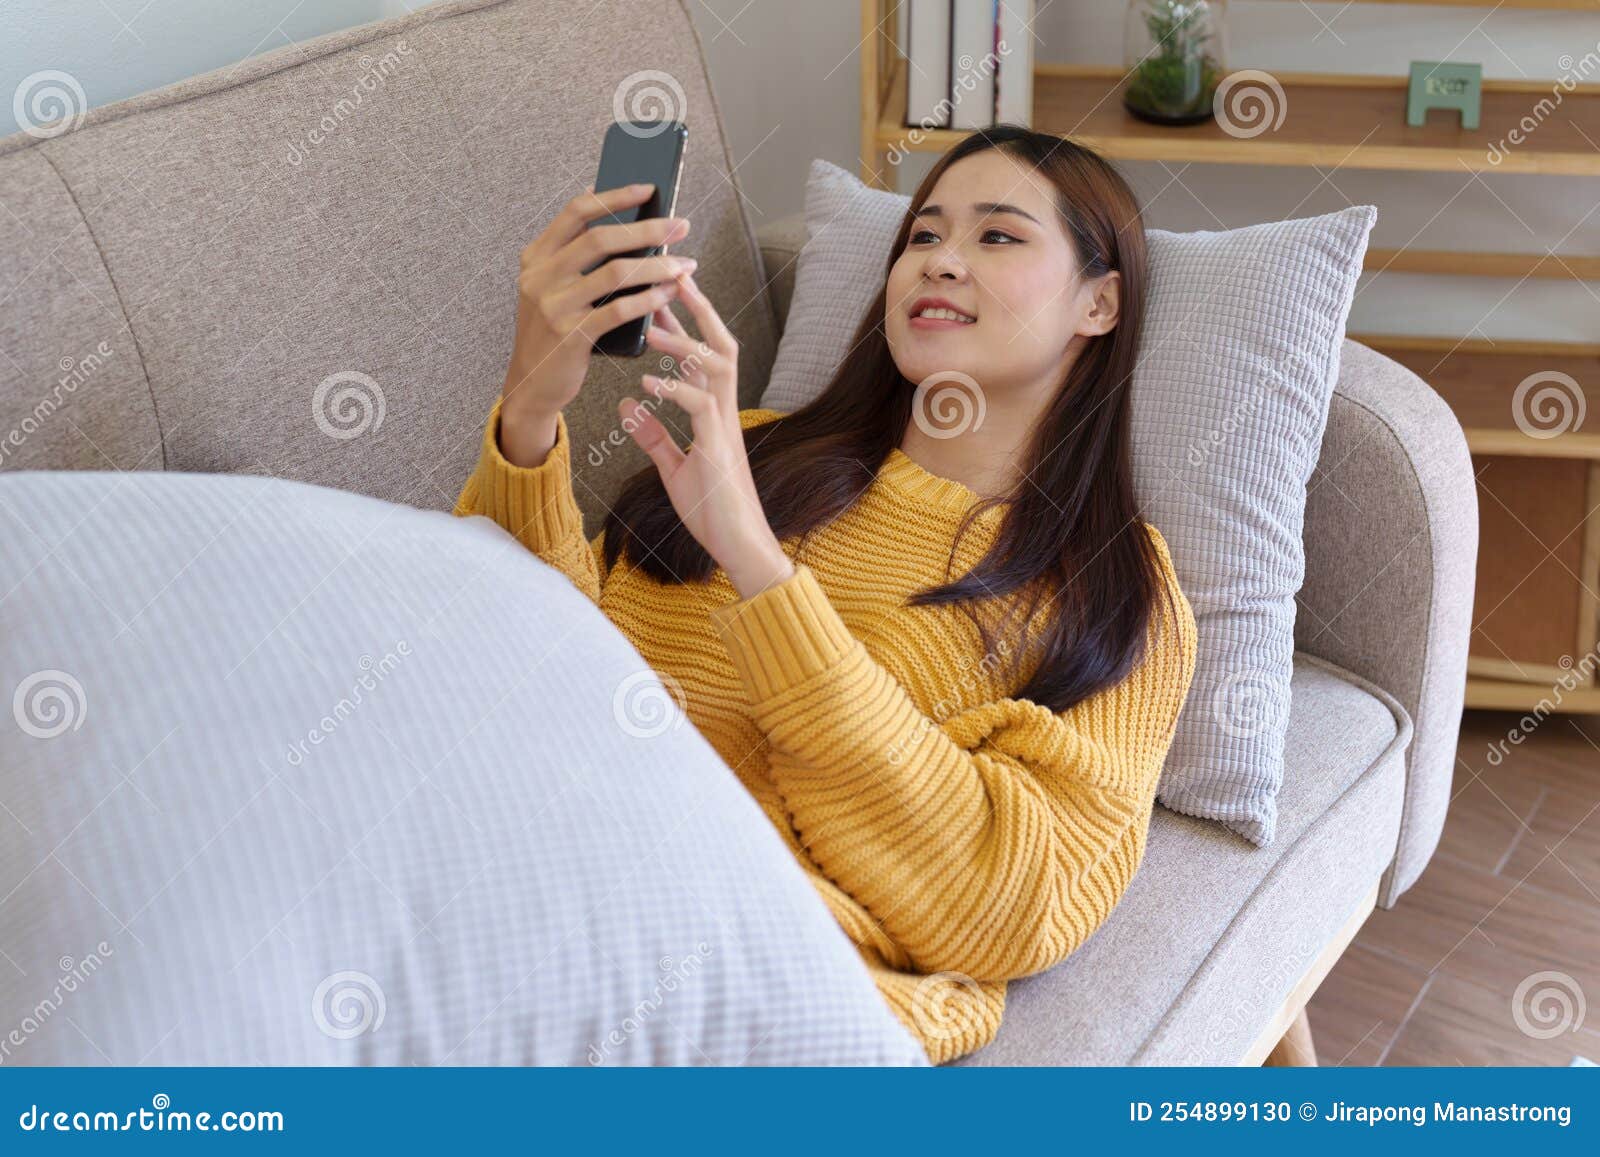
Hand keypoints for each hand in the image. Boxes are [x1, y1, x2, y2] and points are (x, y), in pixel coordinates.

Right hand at [497, 182, 697, 466]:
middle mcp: (541, 276)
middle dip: (648, 229)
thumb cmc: (554, 332)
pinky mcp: (571, 334)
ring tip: (685, 264)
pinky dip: (650, 299)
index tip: (649, 188)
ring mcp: (554, 305)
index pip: (577, 212)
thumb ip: (577, 259)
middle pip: (602, 238)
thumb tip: (627, 223)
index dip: (615, 196)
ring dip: (658, 266)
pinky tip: (670, 293)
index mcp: (536, 256)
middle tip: (681, 226)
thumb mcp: (554, 289)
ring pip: (617, 273)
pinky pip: (620, 310)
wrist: (532, 383)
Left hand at [623, 273, 794, 598]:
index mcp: (714, 413)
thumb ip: (654, 435)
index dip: (686, 323)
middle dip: (698, 310)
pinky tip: (648, 382)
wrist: (738, 546)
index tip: (665, 294)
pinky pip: (700, 408)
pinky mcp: (719, 449)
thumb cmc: (712, 510)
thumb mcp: (673, 467)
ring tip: (652, 330)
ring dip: (684, 345)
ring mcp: (725, 428)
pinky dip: (674, 390)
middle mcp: (725, 412)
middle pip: (720, 345)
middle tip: (673, 277)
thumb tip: (629, 406)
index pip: (704, 356)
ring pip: (716, 368)